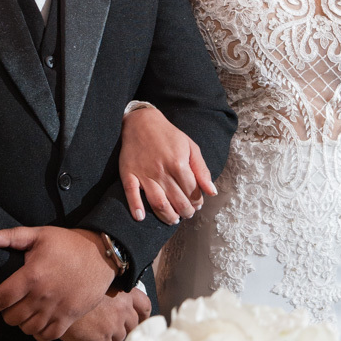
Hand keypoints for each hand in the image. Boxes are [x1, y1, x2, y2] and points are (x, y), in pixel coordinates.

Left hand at [0, 226, 115, 340]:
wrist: (102, 255)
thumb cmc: (69, 243)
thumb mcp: (39, 234)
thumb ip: (11, 236)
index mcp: (31, 275)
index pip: (1, 298)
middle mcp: (42, 295)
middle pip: (12, 317)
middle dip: (6, 313)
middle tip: (9, 305)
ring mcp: (57, 309)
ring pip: (28, 328)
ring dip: (22, 323)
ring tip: (23, 313)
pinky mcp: (70, 317)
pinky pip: (48, 335)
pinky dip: (38, 333)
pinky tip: (38, 323)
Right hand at [61, 287, 150, 340]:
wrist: (53, 301)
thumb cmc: (71, 290)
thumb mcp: (96, 285)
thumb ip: (111, 293)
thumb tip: (116, 303)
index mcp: (123, 292)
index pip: (144, 305)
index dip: (143, 315)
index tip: (140, 320)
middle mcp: (122, 308)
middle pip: (133, 325)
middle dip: (125, 328)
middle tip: (112, 328)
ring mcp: (113, 325)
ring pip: (120, 338)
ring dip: (111, 337)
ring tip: (95, 330)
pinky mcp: (102, 338)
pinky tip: (89, 338)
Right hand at [120, 106, 216, 224]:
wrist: (141, 121)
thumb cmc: (168, 135)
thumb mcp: (191, 147)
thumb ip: (202, 170)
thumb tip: (212, 192)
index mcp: (178, 163)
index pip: (192, 191)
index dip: (197, 202)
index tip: (197, 205)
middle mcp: (162, 170)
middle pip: (177, 201)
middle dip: (185, 212)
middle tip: (187, 214)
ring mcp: (144, 173)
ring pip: (158, 202)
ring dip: (167, 215)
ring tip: (173, 219)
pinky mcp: (128, 173)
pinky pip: (131, 193)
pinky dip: (135, 207)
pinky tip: (140, 217)